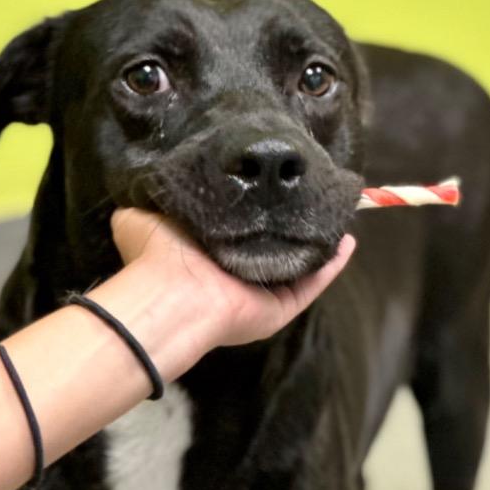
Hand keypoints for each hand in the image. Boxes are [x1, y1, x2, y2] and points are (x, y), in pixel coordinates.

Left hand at [110, 208, 355, 348]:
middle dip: (289, 228)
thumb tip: (146, 183)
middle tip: (309, 201)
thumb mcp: (141, 218)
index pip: (236, 234)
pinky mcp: (281, 306)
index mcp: (207, 258)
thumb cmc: (156, 257)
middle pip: (271, 251)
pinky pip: (313, 282)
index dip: (253, 213)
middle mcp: (235, 277)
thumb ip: (150, 202)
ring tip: (335, 218)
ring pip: (297, 267)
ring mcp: (260, 294)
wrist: (173, 293)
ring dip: (316, 245)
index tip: (268, 189)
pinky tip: (347, 241)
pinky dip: (331, 264)